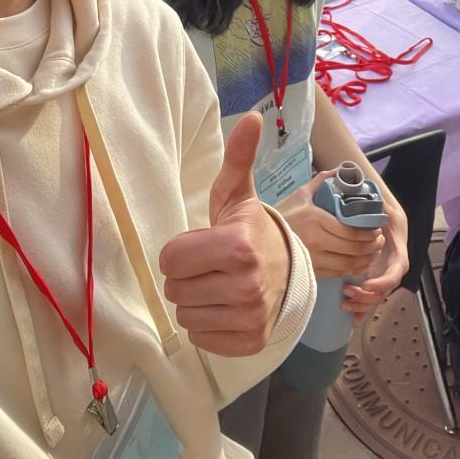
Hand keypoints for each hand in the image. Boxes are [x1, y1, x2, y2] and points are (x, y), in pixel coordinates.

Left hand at [159, 112, 289, 356]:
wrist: (289, 271)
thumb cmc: (252, 230)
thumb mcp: (239, 194)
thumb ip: (238, 158)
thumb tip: (252, 116)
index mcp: (238, 246)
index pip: (170, 260)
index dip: (180, 251)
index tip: (202, 244)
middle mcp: (246, 285)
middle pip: (175, 289)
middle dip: (187, 276)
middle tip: (211, 265)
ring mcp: (249, 317)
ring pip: (185, 316)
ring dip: (196, 301)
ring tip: (218, 285)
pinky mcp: (249, 342)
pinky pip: (200, 338)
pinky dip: (208, 324)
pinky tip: (225, 307)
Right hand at [277, 173, 385, 278]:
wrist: (261, 239)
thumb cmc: (283, 214)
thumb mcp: (301, 194)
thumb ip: (322, 181)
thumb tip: (341, 170)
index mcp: (316, 219)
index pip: (351, 230)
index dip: (369, 232)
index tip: (377, 228)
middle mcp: (317, 241)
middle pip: (353, 247)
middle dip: (372, 244)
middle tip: (379, 239)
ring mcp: (314, 258)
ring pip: (349, 263)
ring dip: (366, 258)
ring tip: (374, 251)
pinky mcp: (312, 271)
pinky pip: (339, 273)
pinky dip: (354, 269)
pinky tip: (360, 263)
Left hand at [341, 201, 408, 323]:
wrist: (386, 215)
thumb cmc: (383, 210)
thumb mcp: (383, 205)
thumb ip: (378, 203)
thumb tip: (371, 196)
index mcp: (398, 254)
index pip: (394, 274)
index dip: (381, 283)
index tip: (365, 284)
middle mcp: (392, 269)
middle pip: (384, 292)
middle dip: (367, 297)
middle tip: (347, 292)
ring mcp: (383, 276)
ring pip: (376, 299)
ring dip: (362, 305)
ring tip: (344, 302)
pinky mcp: (374, 280)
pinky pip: (370, 300)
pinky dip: (361, 312)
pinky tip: (351, 321)